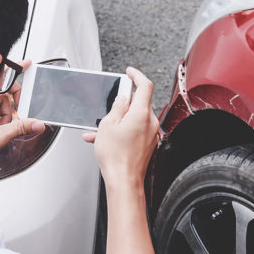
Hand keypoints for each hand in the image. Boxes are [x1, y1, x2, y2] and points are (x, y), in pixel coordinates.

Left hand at [0, 60, 45, 171]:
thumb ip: (20, 128)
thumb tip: (37, 124)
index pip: (2, 77)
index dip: (14, 69)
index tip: (26, 64)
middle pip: (5, 92)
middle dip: (13, 103)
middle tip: (18, 111)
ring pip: (1, 104)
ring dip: (6, 115)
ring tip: (2, 128)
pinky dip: (0, 119)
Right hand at [82, 67, 159, 188]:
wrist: (124, 181)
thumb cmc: (116, 157)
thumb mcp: (108, 125)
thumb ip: (116, 107)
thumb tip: (122, 99)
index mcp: (141, 114)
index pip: (145, 86)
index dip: (137, 76)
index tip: (130, 73)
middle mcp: (150, 123)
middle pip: (140, 102)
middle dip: (125, 101)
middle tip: (112, 103)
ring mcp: (151, 134)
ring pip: (135, 118)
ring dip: (120, 119)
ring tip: (102, 128)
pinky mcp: (148, 144)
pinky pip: (136, 130)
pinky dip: (123, 130)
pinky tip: (107, 138)